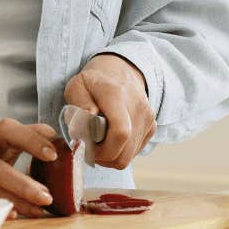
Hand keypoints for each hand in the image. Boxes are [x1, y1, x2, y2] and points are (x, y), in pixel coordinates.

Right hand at [0, 119, 59, 218]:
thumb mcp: (4, 144)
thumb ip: (29, 138)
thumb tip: (60, 137)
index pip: (8, 131)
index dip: (30, 139)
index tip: (53, 154)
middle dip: (22, 183)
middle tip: (47, 196)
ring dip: (13, 200)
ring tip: (38, 209)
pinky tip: (14, 215)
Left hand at [63, 54, 154, 169]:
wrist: (121, 71)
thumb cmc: (94, 82)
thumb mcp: (76, 86)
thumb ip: (78, 105)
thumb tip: (89, 123)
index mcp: (116, 94)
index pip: (120, 133)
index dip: (101, 150)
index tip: (86, 146)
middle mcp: (138, 107)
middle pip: (123, 153)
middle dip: (102, 157)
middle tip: (89, 147)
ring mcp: (148, 118)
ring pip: (128, 157)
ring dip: (110, 156)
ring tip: (98, 141)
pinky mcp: (152, 127)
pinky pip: (134, 152)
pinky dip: (120, 151)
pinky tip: (111, 138)